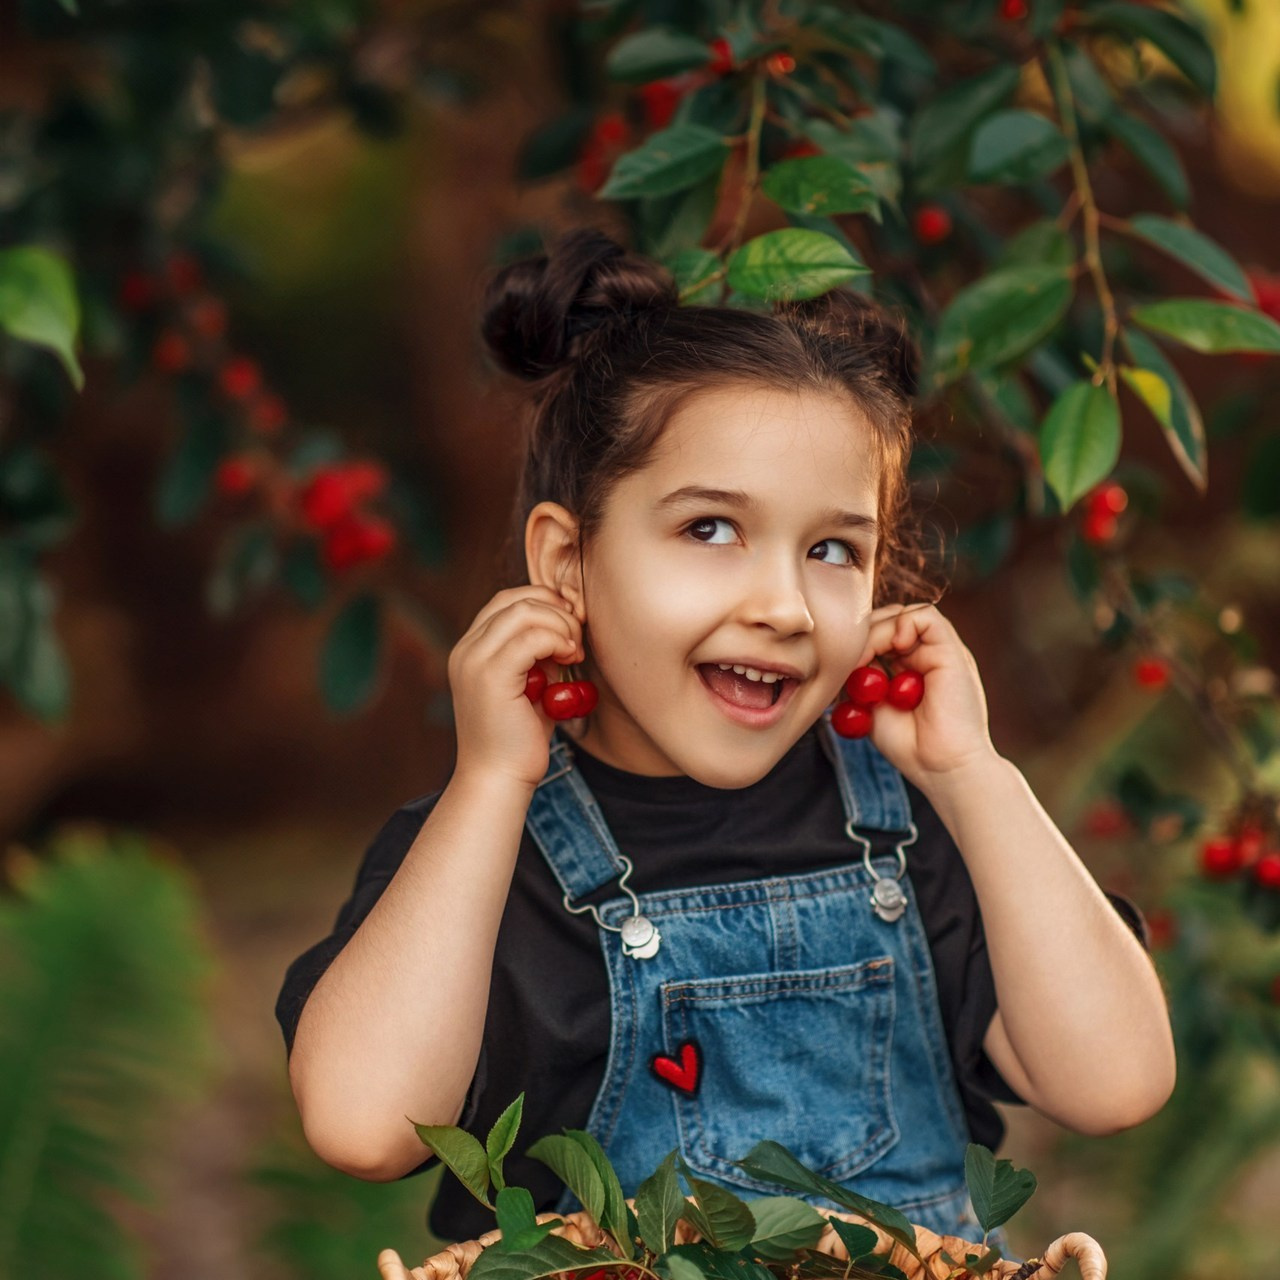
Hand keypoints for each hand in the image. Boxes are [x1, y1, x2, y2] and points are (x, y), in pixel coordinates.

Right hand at [446, 585, 584, 789]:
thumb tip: (567, 627)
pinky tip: (570, 658)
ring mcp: (473, 660)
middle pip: (515, 599)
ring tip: (574, 651)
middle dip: (556, 609)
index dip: (545, 603)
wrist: (498, 779)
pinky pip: (530, 638)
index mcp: (471, 650)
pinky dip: (557, 640)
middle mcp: (466, 649)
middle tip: (577, 638)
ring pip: (523, 610)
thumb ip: (541, 655)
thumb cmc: (519, 739)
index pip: (507, 601)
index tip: (571, 625)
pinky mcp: (489, 676)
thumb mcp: (531, 686)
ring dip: (559, 624)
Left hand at [850, 602, 998, 788]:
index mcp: (905, 668)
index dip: (857, 643)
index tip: (841, 666)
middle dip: (863, 636)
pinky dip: (904, 624)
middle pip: (887, 621)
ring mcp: (938, 652)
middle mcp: (923, 656)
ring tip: (868, 659)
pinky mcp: (951, 651)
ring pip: (903, 615)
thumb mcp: (871, 707)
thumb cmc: (908, 745)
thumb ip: (860, 678)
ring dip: (878, 632)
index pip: (876, 636)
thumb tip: (844, 653)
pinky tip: (895, 647)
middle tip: (850, 661)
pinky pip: (926, 617)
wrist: (942, 767)